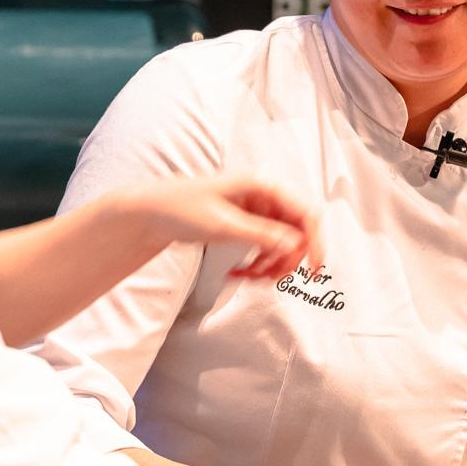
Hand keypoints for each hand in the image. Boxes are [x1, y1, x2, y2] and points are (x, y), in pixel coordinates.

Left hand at [119, 176, 318, 280]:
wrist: (152, 214)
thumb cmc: (180, 208)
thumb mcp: (222, 225)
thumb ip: (261, 235)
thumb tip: (295, 245)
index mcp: (262, 186)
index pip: (305, 214)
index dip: (314, 243)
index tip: (312, 272)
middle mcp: (264, 197)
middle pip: (297, 233)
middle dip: (285, 260)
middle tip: (267, 279)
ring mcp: (257, 212)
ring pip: (283, 246)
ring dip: (270, 267)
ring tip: (246, 277)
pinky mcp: (248, 226)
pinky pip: (266, 250)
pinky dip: (257, 266)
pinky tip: (238, 274)